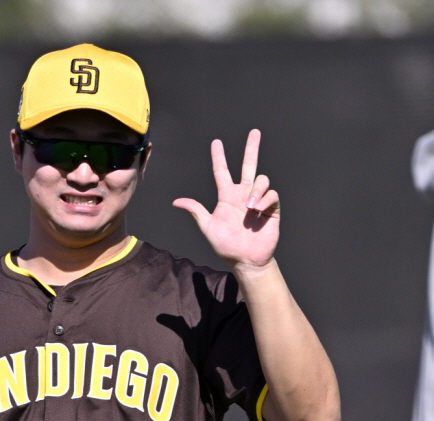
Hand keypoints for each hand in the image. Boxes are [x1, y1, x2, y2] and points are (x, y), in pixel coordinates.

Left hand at [173, 129, 279, 269]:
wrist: (246, 260)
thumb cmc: (226, 246)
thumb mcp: (208, 227)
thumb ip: (196, 211)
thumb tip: (176, 202)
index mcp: (227, 197)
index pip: (222, 172)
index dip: (218, 157)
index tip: (216, 142)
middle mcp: (243, 195)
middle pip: (248, 165)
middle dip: (252, 148)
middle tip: (254, 132)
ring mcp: (258, 201)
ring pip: (261, 179)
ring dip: (256, 190)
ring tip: (250, 207)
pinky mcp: (271, 209)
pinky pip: (272, 194)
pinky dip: (265, 199)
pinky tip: (258, 211)